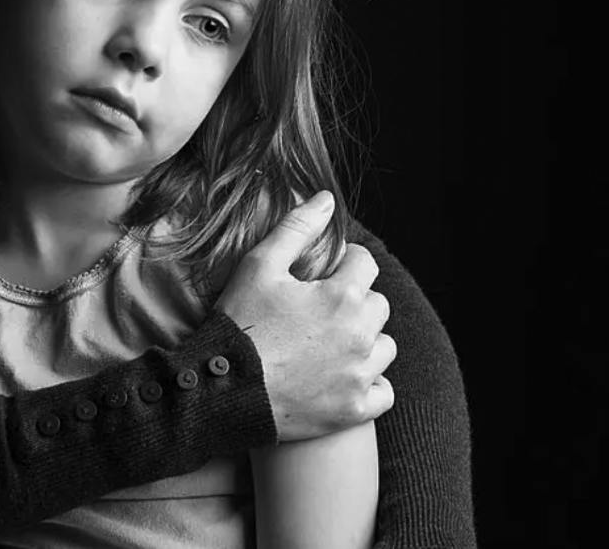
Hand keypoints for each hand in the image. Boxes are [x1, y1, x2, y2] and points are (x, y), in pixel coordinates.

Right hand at [215, 191, 395, 440]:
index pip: (365, 263)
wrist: (223, 389)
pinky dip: (369, 384)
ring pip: (384, 347)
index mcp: (342, 296)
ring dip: (366, 341)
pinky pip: (383, 392)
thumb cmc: (240, 322)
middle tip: (320, 309)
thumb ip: (297, 228)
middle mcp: (360, 335)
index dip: (343, 263)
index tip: (322, 274)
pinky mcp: (354, 409)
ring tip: (331, 343)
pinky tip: (343, 377)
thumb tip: (327, 199)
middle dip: (356, 301)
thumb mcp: (260, 265)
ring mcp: (359, 375)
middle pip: (378, 305)